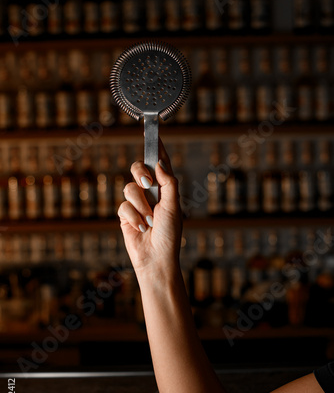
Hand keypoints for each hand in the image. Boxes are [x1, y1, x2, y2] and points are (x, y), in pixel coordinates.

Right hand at [118, 138, 182, 276]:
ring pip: (129, 188)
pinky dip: (133, 217)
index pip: (160, 164)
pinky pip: (123, 206)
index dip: (156, 149)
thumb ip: (169, 183)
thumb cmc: (170, 235)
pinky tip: (141, 228)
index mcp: (165, 189)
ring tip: (150, 221)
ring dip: (141, 206)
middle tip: (148, 183)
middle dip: (140, 172)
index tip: (154, 134)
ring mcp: (136, 203)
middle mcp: (150, 193)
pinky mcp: (125, 215)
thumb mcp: (174, 206)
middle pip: (137, 168)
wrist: (156, 258)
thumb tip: (160, 163)